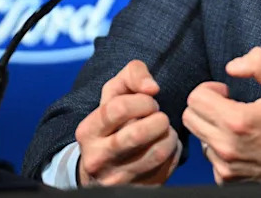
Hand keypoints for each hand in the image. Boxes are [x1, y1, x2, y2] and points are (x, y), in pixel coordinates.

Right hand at [74, 60, 181, 185]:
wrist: (103, 165)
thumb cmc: (114, 119)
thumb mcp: (115, 91)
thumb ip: (133, 74)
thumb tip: (152, 87)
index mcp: (88, 131)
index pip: (119, 108)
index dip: (143, 101)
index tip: (149, 102)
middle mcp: (98, 158)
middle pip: (138, 133)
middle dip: (158, 119)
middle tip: (159, 117)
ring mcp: (117, 179)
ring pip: (157, 152)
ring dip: (169, 135)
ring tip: (163, 131)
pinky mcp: (138, 188)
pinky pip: (167, 166)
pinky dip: (173, 151)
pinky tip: (163, 145)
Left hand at [182, 47, 260, 182]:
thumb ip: (258, 63)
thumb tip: (231, 67)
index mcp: (237, 120)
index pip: (195, 98)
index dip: (209, 88)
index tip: (227, 91)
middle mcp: (226, 146)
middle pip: (190, 117)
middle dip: (206, 105)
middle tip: (228, 103)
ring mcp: (226, 166)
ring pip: (199, 137)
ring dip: (212, 125)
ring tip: (236, 122)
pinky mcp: (229, 178)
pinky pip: (209, 157)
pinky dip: (219, 146)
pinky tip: (239, 141)